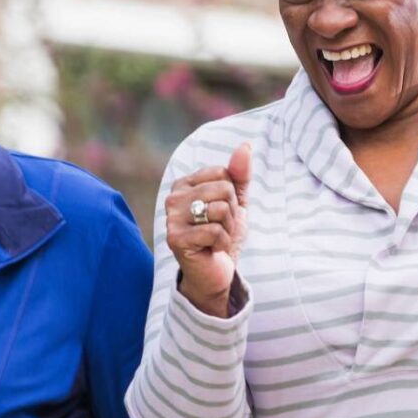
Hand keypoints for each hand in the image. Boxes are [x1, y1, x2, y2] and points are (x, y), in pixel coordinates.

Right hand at [167, 142, 251, 317]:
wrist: (215, 272)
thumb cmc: (222, 235)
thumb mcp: (235, 202)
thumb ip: (239, 175)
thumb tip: (245, 146)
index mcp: (184, 184)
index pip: (222, 173)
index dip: (232, 195)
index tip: (222, 213)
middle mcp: (173, 198)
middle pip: (222, 189)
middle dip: (231, 212)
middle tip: (220, 229)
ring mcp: (171, 218)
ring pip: (219, 209)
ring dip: (227, 229)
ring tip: (216, 239)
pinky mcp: (176, 239)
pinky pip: (214, 231)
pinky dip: (222, 244)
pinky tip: (212, 250)